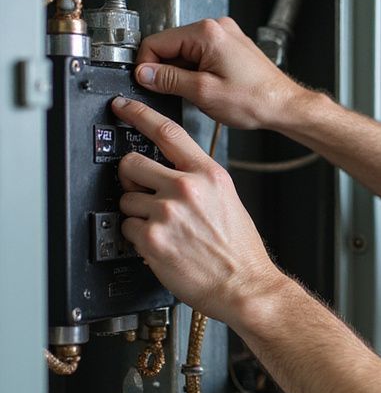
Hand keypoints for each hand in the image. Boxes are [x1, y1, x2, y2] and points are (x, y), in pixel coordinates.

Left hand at [113, 94, 285, 324]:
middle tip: (144, 194)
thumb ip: (199, 180)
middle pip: (132, 163)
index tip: (123, 107)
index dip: (138, 114)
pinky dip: (139, 238)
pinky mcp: (152, 238)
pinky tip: (161, 246)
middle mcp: (187, 189)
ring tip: (163, 229)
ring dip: (138, 214)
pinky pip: (127, 228)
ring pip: (126, 200)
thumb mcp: (228, 200)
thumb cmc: (240, 251)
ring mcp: (167, 213)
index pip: (166, 132)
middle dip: (132, 179)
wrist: (245, 285)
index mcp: (208, 175)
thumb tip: (169, 171)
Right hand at [134, 17, 301, 130]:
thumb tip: (144, 73)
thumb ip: (169, 80)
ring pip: (185, 53)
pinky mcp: (231, 47)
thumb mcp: (203, 93)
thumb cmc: (256, 100)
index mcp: (207, 33)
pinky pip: (202, 56)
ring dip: (184, 74)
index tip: (146, 84)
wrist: (286, 107)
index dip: (146, 66)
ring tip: (201, 94)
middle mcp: (217, 28)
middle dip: (168, 71)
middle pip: (170, 46)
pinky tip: (210, 89)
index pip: (156, 42)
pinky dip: (198, 73)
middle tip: (177, 94)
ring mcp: (226, 36)